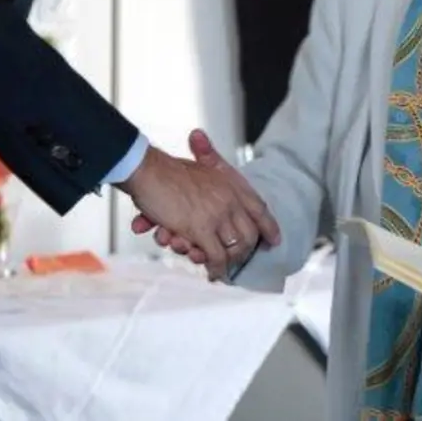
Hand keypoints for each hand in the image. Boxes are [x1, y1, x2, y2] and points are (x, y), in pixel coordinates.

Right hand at [121, 129, 279, 279]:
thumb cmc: (166, 171)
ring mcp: (218, 215)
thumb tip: (206, 148)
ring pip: (234, 248)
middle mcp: (230, 199)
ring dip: (225, 262)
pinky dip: (215, 269)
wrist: (147, 171)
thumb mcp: (198, 168)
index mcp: (231, 184)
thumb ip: (208, 166)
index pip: (260, 209)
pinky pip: (216, 256)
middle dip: (243, 253)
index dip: (269, 227)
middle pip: (250, 234)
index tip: (274, 241)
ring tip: (215, 268)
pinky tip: (212, 275)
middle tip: (233, 262)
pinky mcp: (201, 230)